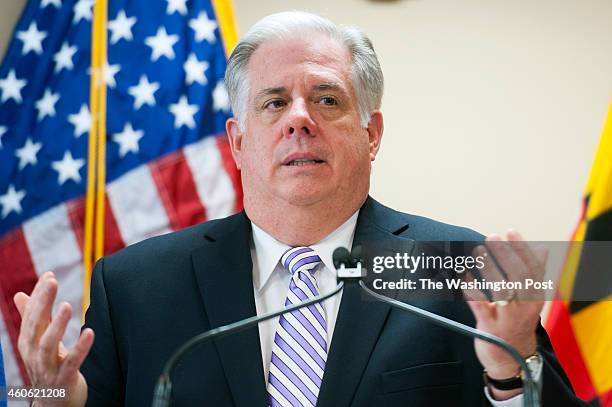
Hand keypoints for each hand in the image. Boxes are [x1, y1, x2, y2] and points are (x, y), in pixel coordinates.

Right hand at [14, 271, 93, 406]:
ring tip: (67, 305)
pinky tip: (90, 333)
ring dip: (57, 325)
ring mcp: (47, 369)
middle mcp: (34, 355)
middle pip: (36, 326)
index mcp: (29, 344)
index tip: (48, 275)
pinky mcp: (64, 380)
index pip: (31, 316)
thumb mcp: (39, 342)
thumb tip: (21, 294)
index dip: (39, 296)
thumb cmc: (48, 368)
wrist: (54, 405)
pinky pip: (71, 363)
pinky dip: (80, 348)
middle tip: (52, 282)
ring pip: (48, 345)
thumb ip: (33, 318)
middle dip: (42, 303)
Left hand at [465, 231, 546, 399]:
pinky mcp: (490, 328)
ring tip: (478, 250)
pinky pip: (481, 307)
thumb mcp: (531, 299)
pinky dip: (472, 290)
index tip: (510, 231)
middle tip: (492, 237)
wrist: (512, 358)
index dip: (522, 249)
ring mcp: (508, 319)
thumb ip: (534, 274)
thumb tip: (542, 247)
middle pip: (518, 277)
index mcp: (536, 297)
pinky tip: (464, 275)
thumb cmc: (518, 321)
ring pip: (501, 291)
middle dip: (505, 255)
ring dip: (489, 269)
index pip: (533, 269)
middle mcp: (525, 308)